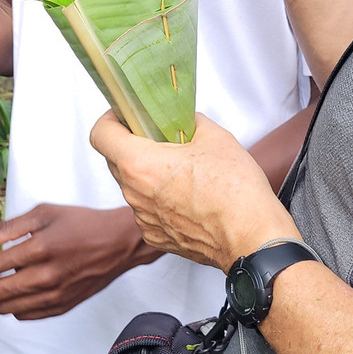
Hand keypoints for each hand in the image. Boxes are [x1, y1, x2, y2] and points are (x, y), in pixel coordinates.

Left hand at [0, 203, 158, 319]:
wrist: (119, 243)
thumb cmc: (81, 223)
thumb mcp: (44, 213)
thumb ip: (8, 228)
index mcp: (39, 248)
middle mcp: (45, 276)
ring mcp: (54, 295)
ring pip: (7, 309)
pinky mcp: (62, 306)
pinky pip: (26, 316)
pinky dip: (12, 308)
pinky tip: (12, 294)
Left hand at [89, 111, 299, 271]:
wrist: (252, 237)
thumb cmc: (234, 190)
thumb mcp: (215, 136)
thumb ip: (191, 122)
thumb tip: (185, 120)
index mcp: (140, 164)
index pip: (101, 134)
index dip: (111, 119)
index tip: (125, 115)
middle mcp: (134, 194)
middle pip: (115, 160)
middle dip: (133, 145)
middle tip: (160, 137)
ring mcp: (144, 219)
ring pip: (134, 187)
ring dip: (148, 175)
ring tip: (182, 170)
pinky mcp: (156, 237)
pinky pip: (148, 211)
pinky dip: (160, 201)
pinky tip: (188, 197)